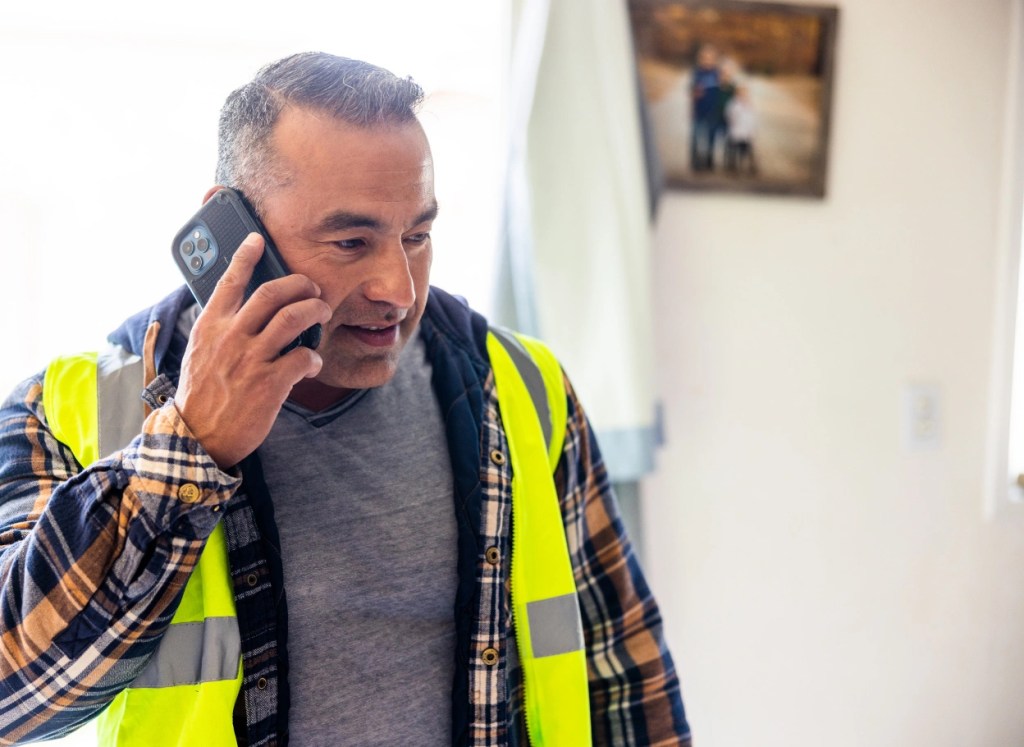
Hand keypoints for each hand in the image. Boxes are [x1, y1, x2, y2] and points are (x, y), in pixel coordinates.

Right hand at [174, 233, 331, 468]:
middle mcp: (230, 338)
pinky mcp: (269, 384)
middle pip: (272, 293)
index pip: (228, 282)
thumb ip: (219, 331)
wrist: (198, 437)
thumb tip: (239, 313)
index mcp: (210, 327)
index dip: (246, 257)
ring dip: (315, 311)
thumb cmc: (201, 396)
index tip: (258, 239)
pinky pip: (303, 357)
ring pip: (293, 318)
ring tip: (323, 314)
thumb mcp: (199, 354)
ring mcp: (250, 360)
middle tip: (313, 289)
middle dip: (300, 285)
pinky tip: (313, 363)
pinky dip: (314, 358)